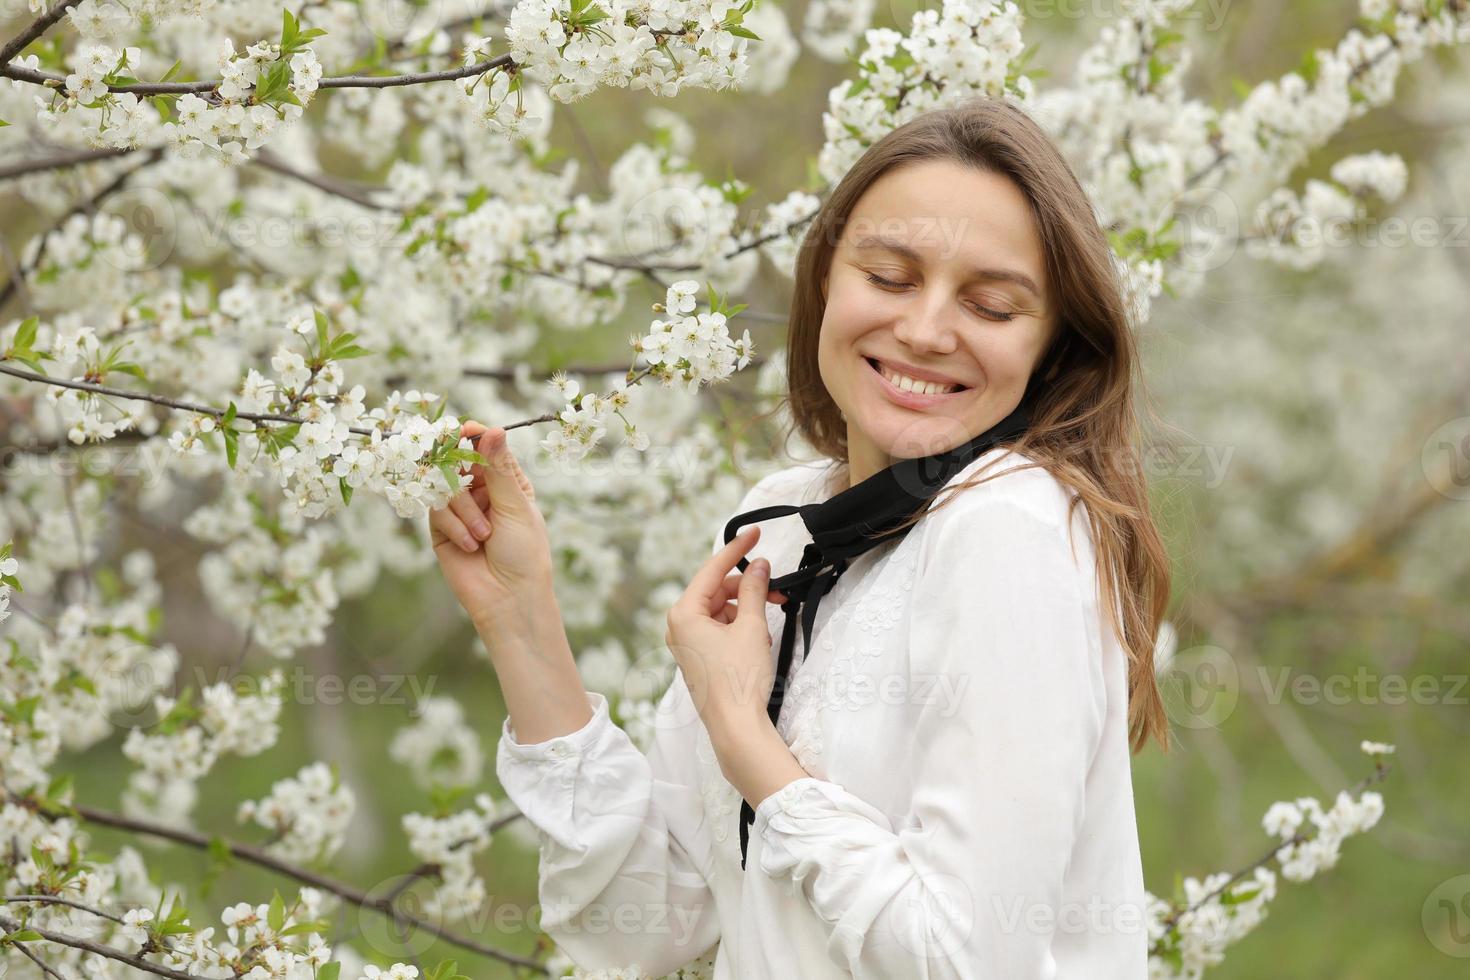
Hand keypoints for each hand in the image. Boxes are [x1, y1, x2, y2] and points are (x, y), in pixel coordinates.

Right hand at [429, 421, 553, 629]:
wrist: (509, 599)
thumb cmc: (524, 553)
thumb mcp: (516, 507)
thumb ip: (498, 468)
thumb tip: (494, 428)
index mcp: (509, 482)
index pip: (487, 448)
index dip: (475, 436)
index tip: (466, 430)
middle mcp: (483, 493)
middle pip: (459, 462)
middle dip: (461, 471)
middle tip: (464, 474)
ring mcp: (460, 510)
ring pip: (445, 486)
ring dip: (465, 510)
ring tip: (484, 535)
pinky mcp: (442, 529)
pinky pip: (436, 511)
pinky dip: (454, 526)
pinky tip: (471, 545)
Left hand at [664, 525, 788, 729]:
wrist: (736, 726)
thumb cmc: (739, 679)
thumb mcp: (752, 628)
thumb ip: (755, 591)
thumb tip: (760, 566)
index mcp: (683, 613)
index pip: (712, 569)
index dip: (737, 549)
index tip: (755, 532)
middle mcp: (678, 626)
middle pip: (717, 590)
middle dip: (748, 588)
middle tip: (777, 590)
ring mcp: (687, 643)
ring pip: (721, 610)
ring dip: (747, 610)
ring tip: (769, 622)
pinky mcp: (698, 657)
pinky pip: (720, 629)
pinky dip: (741, 627)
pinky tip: (759, 639)